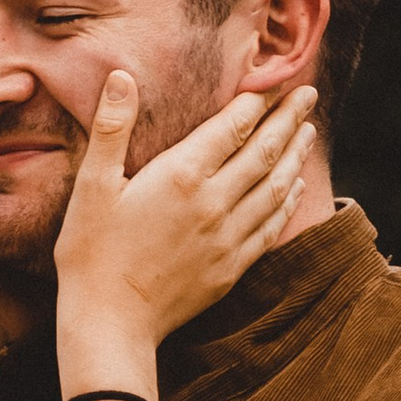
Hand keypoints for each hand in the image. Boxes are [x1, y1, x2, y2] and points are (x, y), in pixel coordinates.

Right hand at [56, 74, 316, 355]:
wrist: (110, 324)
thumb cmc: (92, 253)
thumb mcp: (92, 185)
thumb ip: (111, 128)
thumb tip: (121, 76)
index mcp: (182, 175)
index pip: (233, 126)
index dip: (257, 100)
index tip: (276, 79)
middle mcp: (214, 203)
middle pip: (264, 152)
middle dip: (289, 119)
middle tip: (309, 95)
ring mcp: (228, 238)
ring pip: (276, 187)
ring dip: (295, 156)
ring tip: (308, 131)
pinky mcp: (231, 268)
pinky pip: (271, 227)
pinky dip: (288, 201)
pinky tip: (295, 188)